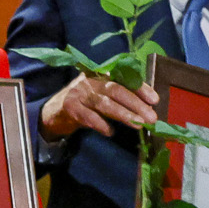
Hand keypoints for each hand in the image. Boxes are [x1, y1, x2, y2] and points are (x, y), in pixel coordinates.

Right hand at [39, 70, 157, 139]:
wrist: (54, 113)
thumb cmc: (84, 104)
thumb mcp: (101, 96)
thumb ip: (119, 98)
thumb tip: (146, 108)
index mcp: (100, 75)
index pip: (123, 78)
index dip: (140, 88)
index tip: (154, 100)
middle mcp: (89, 81)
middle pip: (115, 90)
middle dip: (135, 104)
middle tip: (151, 117)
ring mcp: (78, 93)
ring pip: (104, 103)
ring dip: (123, 114)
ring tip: (138, 124)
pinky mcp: (69, 107)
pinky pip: (88, 116)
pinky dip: (101, 124)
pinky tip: (110, 131)